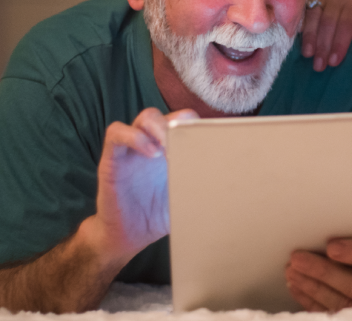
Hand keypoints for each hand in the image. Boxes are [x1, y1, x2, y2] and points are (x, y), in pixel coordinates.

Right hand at [88, 107, 197, 265]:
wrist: (127, 236)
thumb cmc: (159, 216)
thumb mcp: (189, 200)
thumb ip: (207, 189)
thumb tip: (239, 190)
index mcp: (175, 151)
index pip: (190, 124)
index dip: (201, 128)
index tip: (211, 145)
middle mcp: (155, 144)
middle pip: (171, 115)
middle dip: (183, 126)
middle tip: (190, 147)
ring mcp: (133, 148)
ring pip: (146, 116)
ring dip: (161, 128)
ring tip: (168, 150)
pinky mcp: (112, 157)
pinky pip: (116, 132)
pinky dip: (134, 136)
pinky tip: (150, 153)